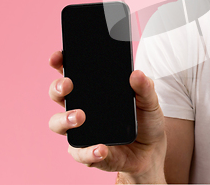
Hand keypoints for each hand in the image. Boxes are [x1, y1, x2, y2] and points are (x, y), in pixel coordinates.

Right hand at [48, 51, 166, 182]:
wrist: (152, 150)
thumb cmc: (145, 120)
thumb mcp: (149, 101)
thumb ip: (145, 88)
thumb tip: (137, 74)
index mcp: (93, 91)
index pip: (72, 73)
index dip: (60, 63)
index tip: (58, 56)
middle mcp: (82, 109)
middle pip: (59, 95)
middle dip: (58, 88)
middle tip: (68, 85)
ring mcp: (82, 132)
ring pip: (59, 124)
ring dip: (65, 119)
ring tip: (79, 117)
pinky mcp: (89, 153)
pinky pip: (82, 154)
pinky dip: (89, 151)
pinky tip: (101, 148)